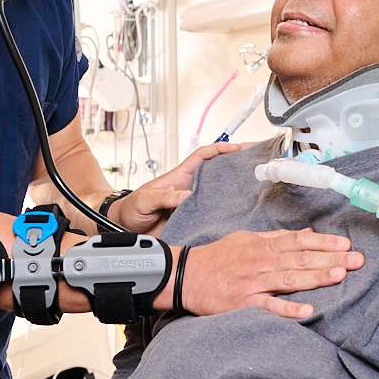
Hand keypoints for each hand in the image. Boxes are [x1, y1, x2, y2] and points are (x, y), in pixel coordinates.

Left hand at [108, 142, 244, 234]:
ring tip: (253, 193)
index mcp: (179, 178)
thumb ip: (165, 197)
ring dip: (232, 195)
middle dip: (234, 168)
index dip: (219, 149)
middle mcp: (189, 190)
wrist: (124, 230)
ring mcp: (192, 206)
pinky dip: (222, 218)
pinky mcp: (192, 223)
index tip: (236, 147)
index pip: (202, 157)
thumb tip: (188, 197)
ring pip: (217, 197)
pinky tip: (235, 220)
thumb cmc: (131, 209)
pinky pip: (210, 218)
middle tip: (254, 167)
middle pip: (216, 175)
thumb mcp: (146, 200)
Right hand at [181, 228, 363, 319]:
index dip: (323, 242)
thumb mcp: (246, 239)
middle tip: (356, 260)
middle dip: (330, 259)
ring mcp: (252, 283)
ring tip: (339, 275)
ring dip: (315, 277)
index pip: (298, 241)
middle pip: (299, 258)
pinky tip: (308, 312)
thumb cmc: (218, 258)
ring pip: (289, 279)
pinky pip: (268, 307)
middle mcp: (260, 261)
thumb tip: (305, 233)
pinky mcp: (243, 303)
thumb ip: (276, 237)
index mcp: (262, 245)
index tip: (345, 244)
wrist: (185, 275)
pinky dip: (288, 309)